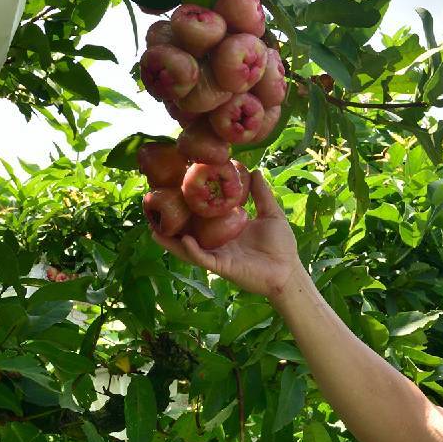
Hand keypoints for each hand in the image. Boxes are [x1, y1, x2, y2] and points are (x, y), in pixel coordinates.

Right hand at [152, 171, 303, 299]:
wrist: (289, 270)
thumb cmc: (281, 244)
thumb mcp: (270, 213)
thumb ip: (261, 194)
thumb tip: (253, 170)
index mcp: (226, 230)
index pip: (202, 217)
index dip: (188, 207)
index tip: (174, 191)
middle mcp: (217, 242)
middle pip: (188, 233)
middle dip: (171, 225)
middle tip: (153, 211)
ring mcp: (218, 255)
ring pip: (188, 248)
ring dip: (172, 241)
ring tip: (154, 229)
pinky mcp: (222, 266)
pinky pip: (203, 258)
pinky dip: (192, 250)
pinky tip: (184, 239)